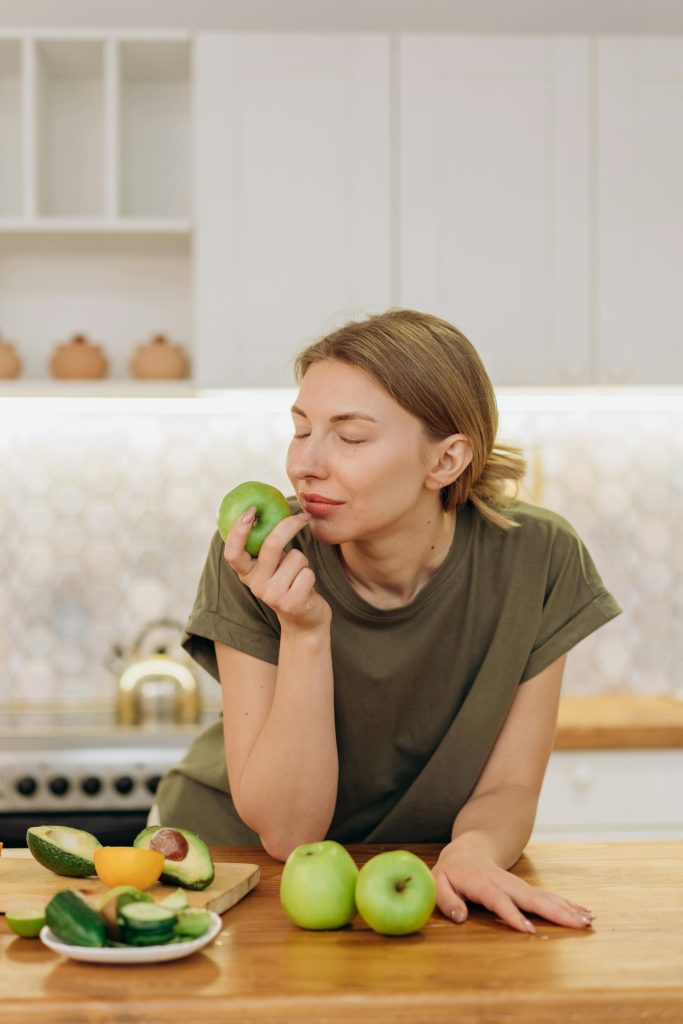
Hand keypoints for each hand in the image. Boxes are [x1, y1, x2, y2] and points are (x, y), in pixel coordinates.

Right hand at [223, 506, 331, 632]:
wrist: (304, 619)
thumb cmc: (289, 581)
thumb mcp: (274, 565)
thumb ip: (268, 545)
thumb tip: (273, 508)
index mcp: (246, 573)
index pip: (232, 553)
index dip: (238, 531)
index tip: (251, 510)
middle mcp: (255, 585)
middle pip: (270, 546)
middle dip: (288, 526)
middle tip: (302, 516)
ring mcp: (272, 596)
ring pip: (296, 558)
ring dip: (304, 561)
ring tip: (299, 575)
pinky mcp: (291, 603)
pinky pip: (307, 573)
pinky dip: (311, 575)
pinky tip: (306, 588)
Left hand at [432, 840, 593, 933]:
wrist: (468, 850)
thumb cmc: (451, 871)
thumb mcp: (438, 882)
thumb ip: (447, 900)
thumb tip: (461, 918)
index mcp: (481, 883)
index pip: (498, 900)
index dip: (512, 914)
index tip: (529, 930)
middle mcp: (503, 883)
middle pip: (530, 897)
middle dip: (553, 911)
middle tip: (575, 924)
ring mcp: (516, 884)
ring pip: (542, 896)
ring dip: (565, 908)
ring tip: (587, 920)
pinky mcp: (524, 889)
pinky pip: (546, 897)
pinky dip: (565, 905)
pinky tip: (582, 913)